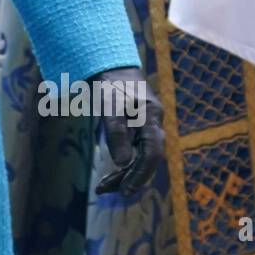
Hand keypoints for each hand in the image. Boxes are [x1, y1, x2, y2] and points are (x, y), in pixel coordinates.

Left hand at [87, 67, 164, 195]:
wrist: (110, 63)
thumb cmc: (110, 82)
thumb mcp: (109, 105)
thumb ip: (116, 133)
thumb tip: (122, 162)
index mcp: (151, 116)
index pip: (152, 153)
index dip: (140, 174)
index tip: (125, 191)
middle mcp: (153, 123)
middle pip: (147, 159)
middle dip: (128, 178)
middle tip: (104, 191)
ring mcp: (147, 125)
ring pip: (140, 157)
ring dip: (123, 174)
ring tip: (102, 188)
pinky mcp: (138, 127)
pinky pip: (135, 151)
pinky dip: (123, 163)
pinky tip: (111, 174)